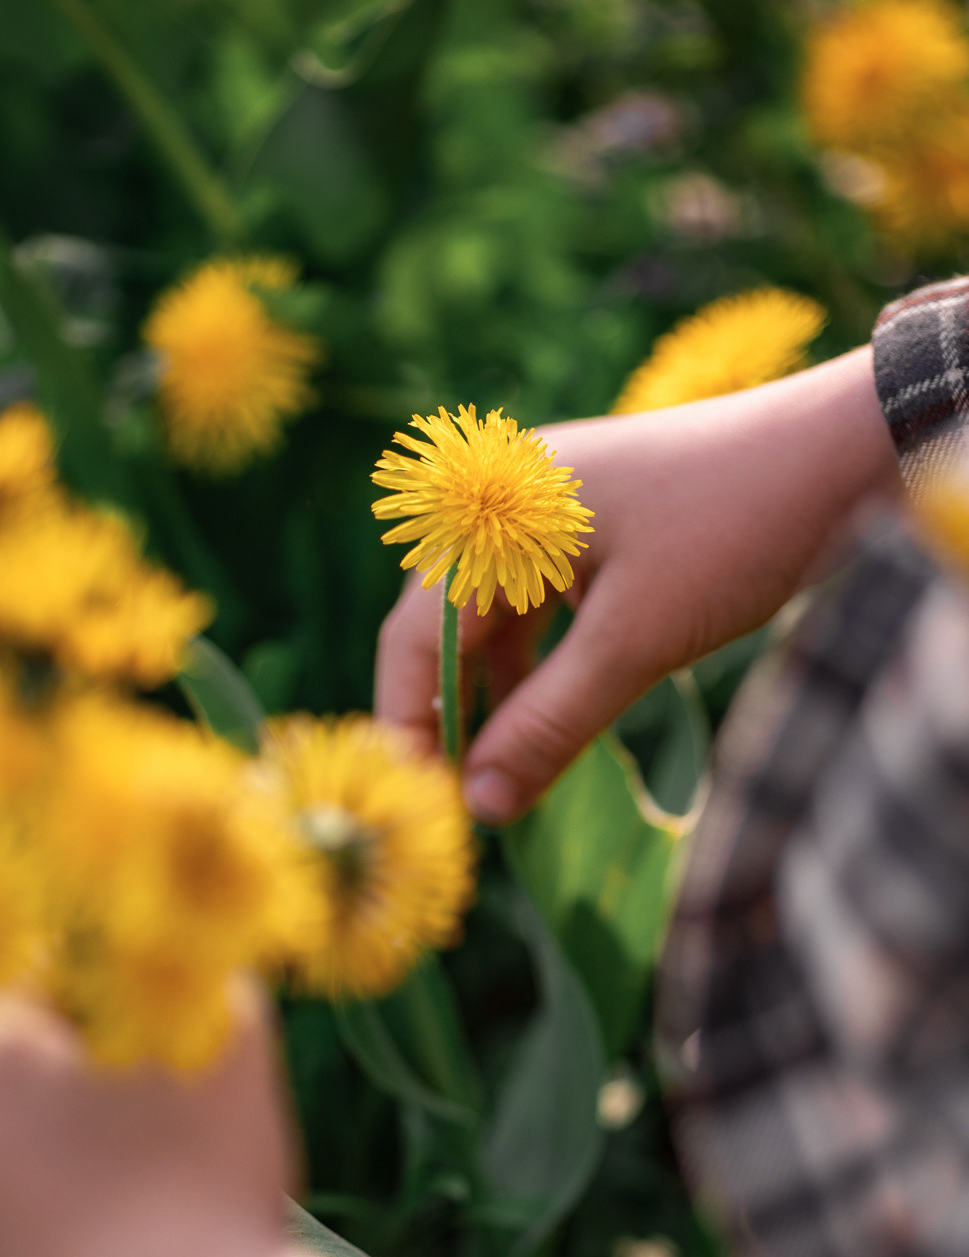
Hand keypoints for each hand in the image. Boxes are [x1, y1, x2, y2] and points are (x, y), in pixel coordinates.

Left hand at [0, 983, 324, 1256]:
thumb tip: (173, 953)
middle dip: (42, 1066)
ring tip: (113, 1177)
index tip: (141, 1033)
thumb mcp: (230, 1034)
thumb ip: (191, 965)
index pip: (23, 977)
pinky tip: (86, 1238)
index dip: (91, 997)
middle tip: (128, 1105)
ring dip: (22, 1140)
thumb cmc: (211, 1179)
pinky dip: (14, 1218)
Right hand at [375, 346, 901, 822]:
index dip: (412, 724)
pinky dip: (543, 672)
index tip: (430, 804)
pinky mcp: (594, 531)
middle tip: (471, 804)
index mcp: (493, 510)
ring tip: (510, 779)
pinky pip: (541, 612)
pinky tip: (552, 726)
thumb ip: (549, 725)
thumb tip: (479, 807)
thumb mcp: (635, 641)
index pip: (413, 636)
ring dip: (501, 702)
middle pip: (445, 629)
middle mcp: (505, 502)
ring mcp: (549, 514)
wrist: (843, 450)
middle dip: (455, 718)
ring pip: (496, 625)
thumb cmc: (734, 531)